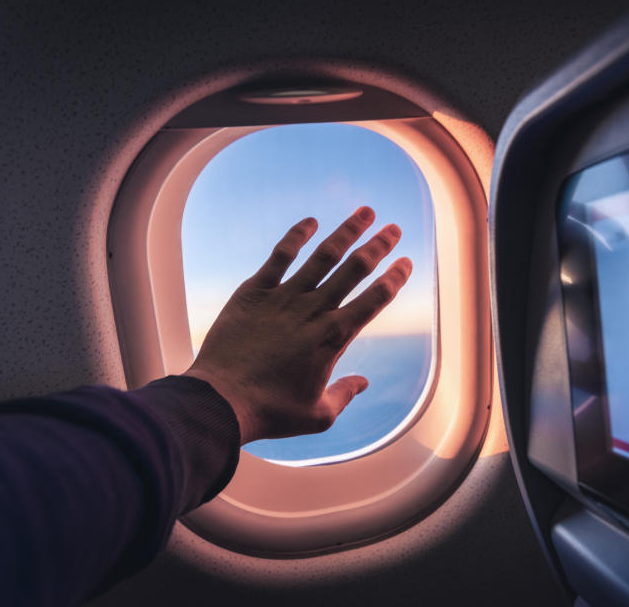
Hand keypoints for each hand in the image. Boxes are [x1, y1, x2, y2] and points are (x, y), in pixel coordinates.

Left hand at [183, 207, 411, 444]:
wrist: (222, 400)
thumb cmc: (270, 411)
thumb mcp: (317, 416)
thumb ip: (344, 395)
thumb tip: (363, 383)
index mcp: (334, 338)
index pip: (374, 300)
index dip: (394, 279)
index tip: (406, 262)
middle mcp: (314, 311)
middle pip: (355, 269)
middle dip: (379, 246)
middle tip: (394, 228)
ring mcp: (284, 297)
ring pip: (323, 256)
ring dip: (347, 232)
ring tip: (365, 212)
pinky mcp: (255, 291)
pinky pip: (279, 256)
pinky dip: (297, 236)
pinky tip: (311, 221)